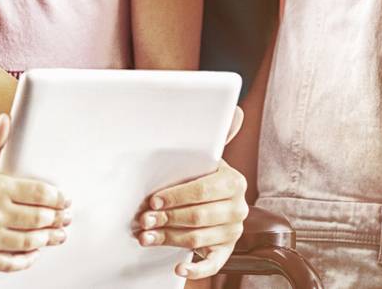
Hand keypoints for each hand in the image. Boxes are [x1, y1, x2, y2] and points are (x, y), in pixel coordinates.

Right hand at [0, 114, 69, 270]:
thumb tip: (6, 120)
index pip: (38, 193)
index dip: (57, 198)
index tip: (64, 200)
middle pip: (38, 219)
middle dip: (57, 219)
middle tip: (65, 219)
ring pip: (28, 242)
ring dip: (47, 239)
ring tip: (56, 236)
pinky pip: (9, 263)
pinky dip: (25, 260)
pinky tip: (33, 254)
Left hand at [136, 108, 248, 278]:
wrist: (217, 199)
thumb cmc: (203, 175)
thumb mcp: (208, 156)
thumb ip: (218, 134)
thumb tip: (237, 110)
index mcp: (234, 182)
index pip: (203, 191)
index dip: (176, 196)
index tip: (153, 199)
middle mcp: (238, 208)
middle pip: (199, 217)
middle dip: (167, 218)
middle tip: (143, 219)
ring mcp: (233, 231)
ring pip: (198, 239)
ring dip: (169, 239)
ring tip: (146, 236)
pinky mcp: (226, 251)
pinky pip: (213, 265)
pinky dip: (196, 270)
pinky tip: (178, 268)